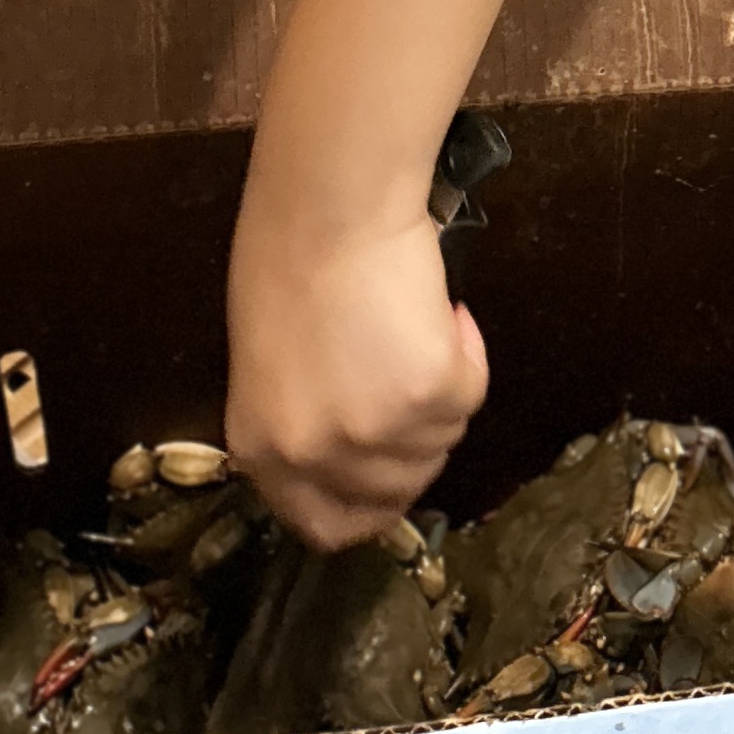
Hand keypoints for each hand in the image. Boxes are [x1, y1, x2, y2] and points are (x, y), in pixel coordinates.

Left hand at [225, 183, 488, 549]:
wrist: (328, 206)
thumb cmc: (289, 261)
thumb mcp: (270, 367)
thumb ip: (304, 424)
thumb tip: (357, 454)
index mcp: (262, 450)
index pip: (326, 526)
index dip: (368, 506)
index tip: (391, 476)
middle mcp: (315, 454)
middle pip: (398, 487)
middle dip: (415, 438)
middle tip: (407, 373)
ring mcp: (373, 431)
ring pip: (442, 440)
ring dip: (441, 391)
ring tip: (413, 326)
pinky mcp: (428, 393)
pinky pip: (471, 392)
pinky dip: (467, 352)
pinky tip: (442, 312)